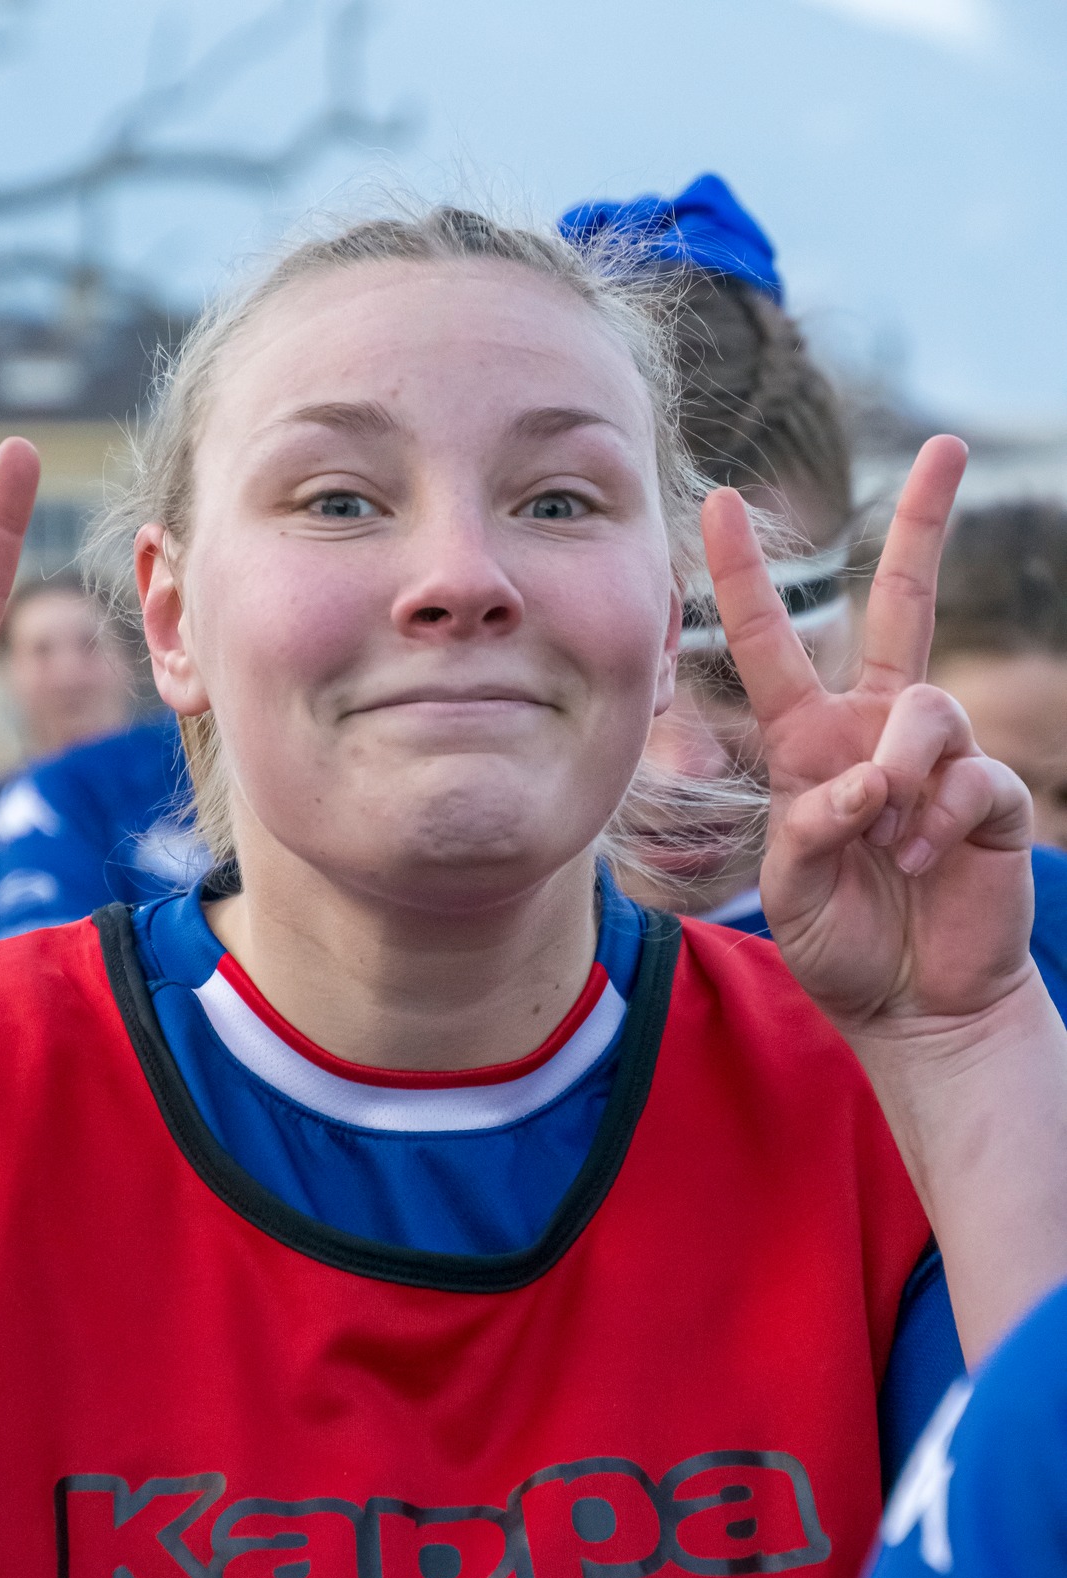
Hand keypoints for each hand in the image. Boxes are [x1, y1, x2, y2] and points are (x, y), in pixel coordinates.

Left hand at [703, 437, 1032, 1031]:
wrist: (916, 1005)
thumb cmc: (844, 945)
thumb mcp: (791, 892)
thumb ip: (808, 831)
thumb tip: (864, 782)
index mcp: (811, 743)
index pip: (773, 645)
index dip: (743, 577)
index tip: (716, 501)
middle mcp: (878, 731)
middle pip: (904, 604)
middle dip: (922, 522)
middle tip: (945, 443)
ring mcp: (941, 757)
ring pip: (926, 706)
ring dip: (899, 774)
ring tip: (887, 843)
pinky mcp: (991, 795)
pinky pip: (966, 775)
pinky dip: (934, 821)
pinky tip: (920, 860)